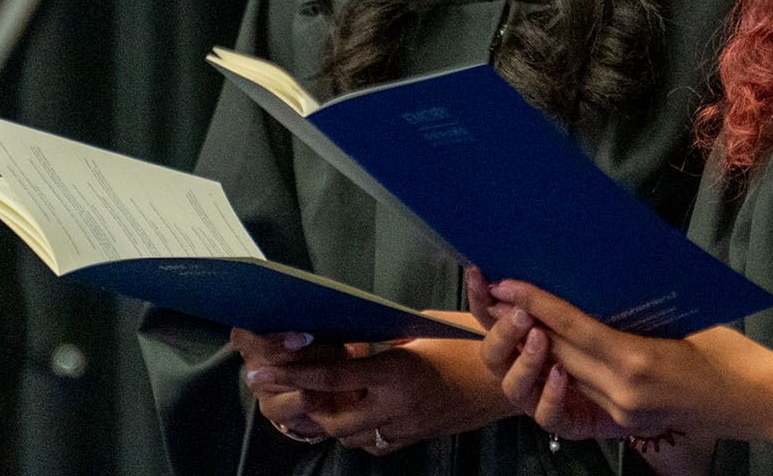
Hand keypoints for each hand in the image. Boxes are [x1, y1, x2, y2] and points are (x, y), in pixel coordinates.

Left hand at [240, 317, 507, 454]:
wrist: (511, 380)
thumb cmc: (471, 343)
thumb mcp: (424, 327)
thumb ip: (384, 336)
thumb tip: (347, 333)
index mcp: (399, 373)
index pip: (333, 377)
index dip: (294, 374)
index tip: (261, 370)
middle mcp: (397, 407)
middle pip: (331, 419)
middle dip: (307, 405)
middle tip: (297, 383)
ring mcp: (404, 428)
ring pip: (347, 436)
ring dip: (330, 418)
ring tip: (324, 395)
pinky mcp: (412, 439)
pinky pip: (371, 444)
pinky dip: (355, 429)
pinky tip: (355, 410)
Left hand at [471, 273, 772, 454]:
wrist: (753, 400)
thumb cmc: (729, 352)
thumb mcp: (682, 322)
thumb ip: (635, 317)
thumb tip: (596, 292)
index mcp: (638, 360)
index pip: (574, 329)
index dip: (538, 305)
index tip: (508, 283)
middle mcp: (621, 391)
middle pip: (561, 352)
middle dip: (528, 322)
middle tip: (500, 292)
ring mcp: (620, 410)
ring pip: (567, 373)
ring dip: (541, 345)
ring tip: (517, 316)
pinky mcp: (624, 422)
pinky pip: (585, 389)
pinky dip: (567, 366)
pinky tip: (554, 348)